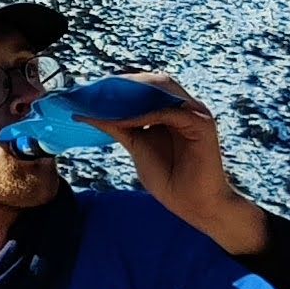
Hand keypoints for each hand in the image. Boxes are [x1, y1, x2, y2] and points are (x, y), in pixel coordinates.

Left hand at [91, 74, 266, 256]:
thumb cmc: (169, 180)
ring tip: (107, 100)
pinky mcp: (202, 125)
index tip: (93, 90)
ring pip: (163, 89)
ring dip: (134, 94)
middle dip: (125, 84)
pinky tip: (126, 120)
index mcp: (172, 110)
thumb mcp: (136, 147)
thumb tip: (87, 113)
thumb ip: (118, 128)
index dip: (121, 85)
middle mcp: (185, 107)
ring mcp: (196, 113)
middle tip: (97, 91)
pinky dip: (146, 114)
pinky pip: (170, 112)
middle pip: (155, 82)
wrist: (197, 206)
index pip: (147, 86)